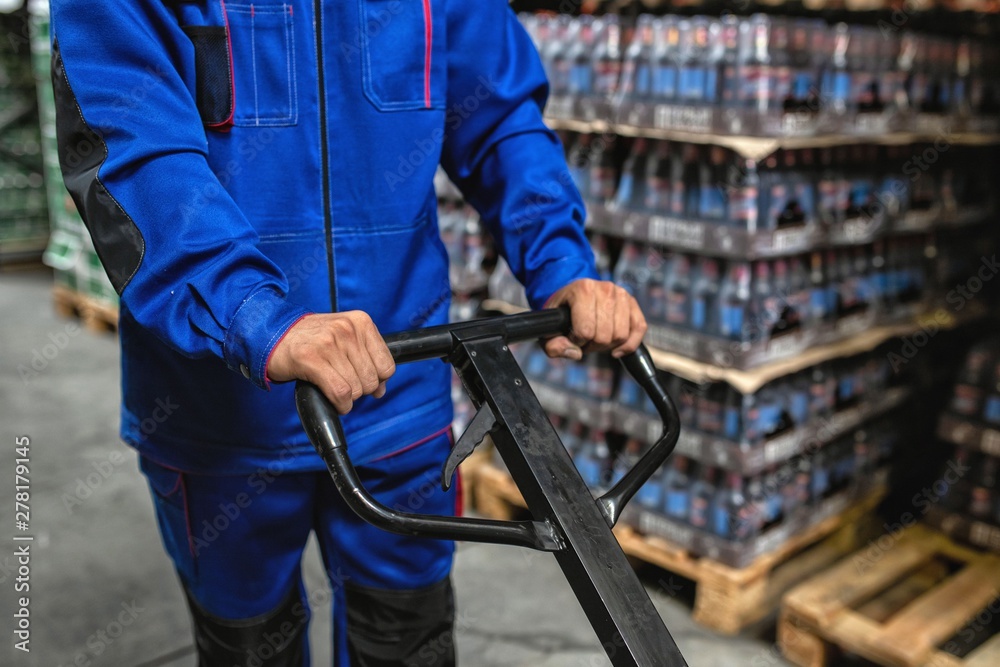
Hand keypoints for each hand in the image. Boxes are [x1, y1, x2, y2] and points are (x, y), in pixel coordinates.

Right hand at [267, 312, 395, 414]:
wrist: (272, 334)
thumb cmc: (310, 339)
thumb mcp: (343, 339)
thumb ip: (365, 359)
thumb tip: (381, 390)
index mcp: (360, 322)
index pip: (387, 364)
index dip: (378, 380)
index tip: (364, 381)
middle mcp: (347, 329)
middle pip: (372, 379)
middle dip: (360, 390)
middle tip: (343, 384)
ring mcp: (329, 343)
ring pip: (356, 388)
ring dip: (347, 398)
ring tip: (334, 389)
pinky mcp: (312, 359)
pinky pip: (340, 393)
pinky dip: (341, 404)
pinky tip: (334, 401)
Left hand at [542, 279, 646, 360]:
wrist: (573, 295)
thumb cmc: (561, 311)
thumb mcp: (548, 328)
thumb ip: (553, 345)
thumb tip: (574, 353)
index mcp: (582, 290)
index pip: (586, 330)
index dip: (578, 341)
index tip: (573, 337)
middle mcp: (605, 289)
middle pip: (605, 335)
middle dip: (593, 345)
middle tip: (585, 340)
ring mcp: (621, 294)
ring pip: (621, 334)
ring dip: (608, 345)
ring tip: (597, 338)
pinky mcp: (632, 303)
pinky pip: (639, 328)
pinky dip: (630, 343)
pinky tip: (617, 348)